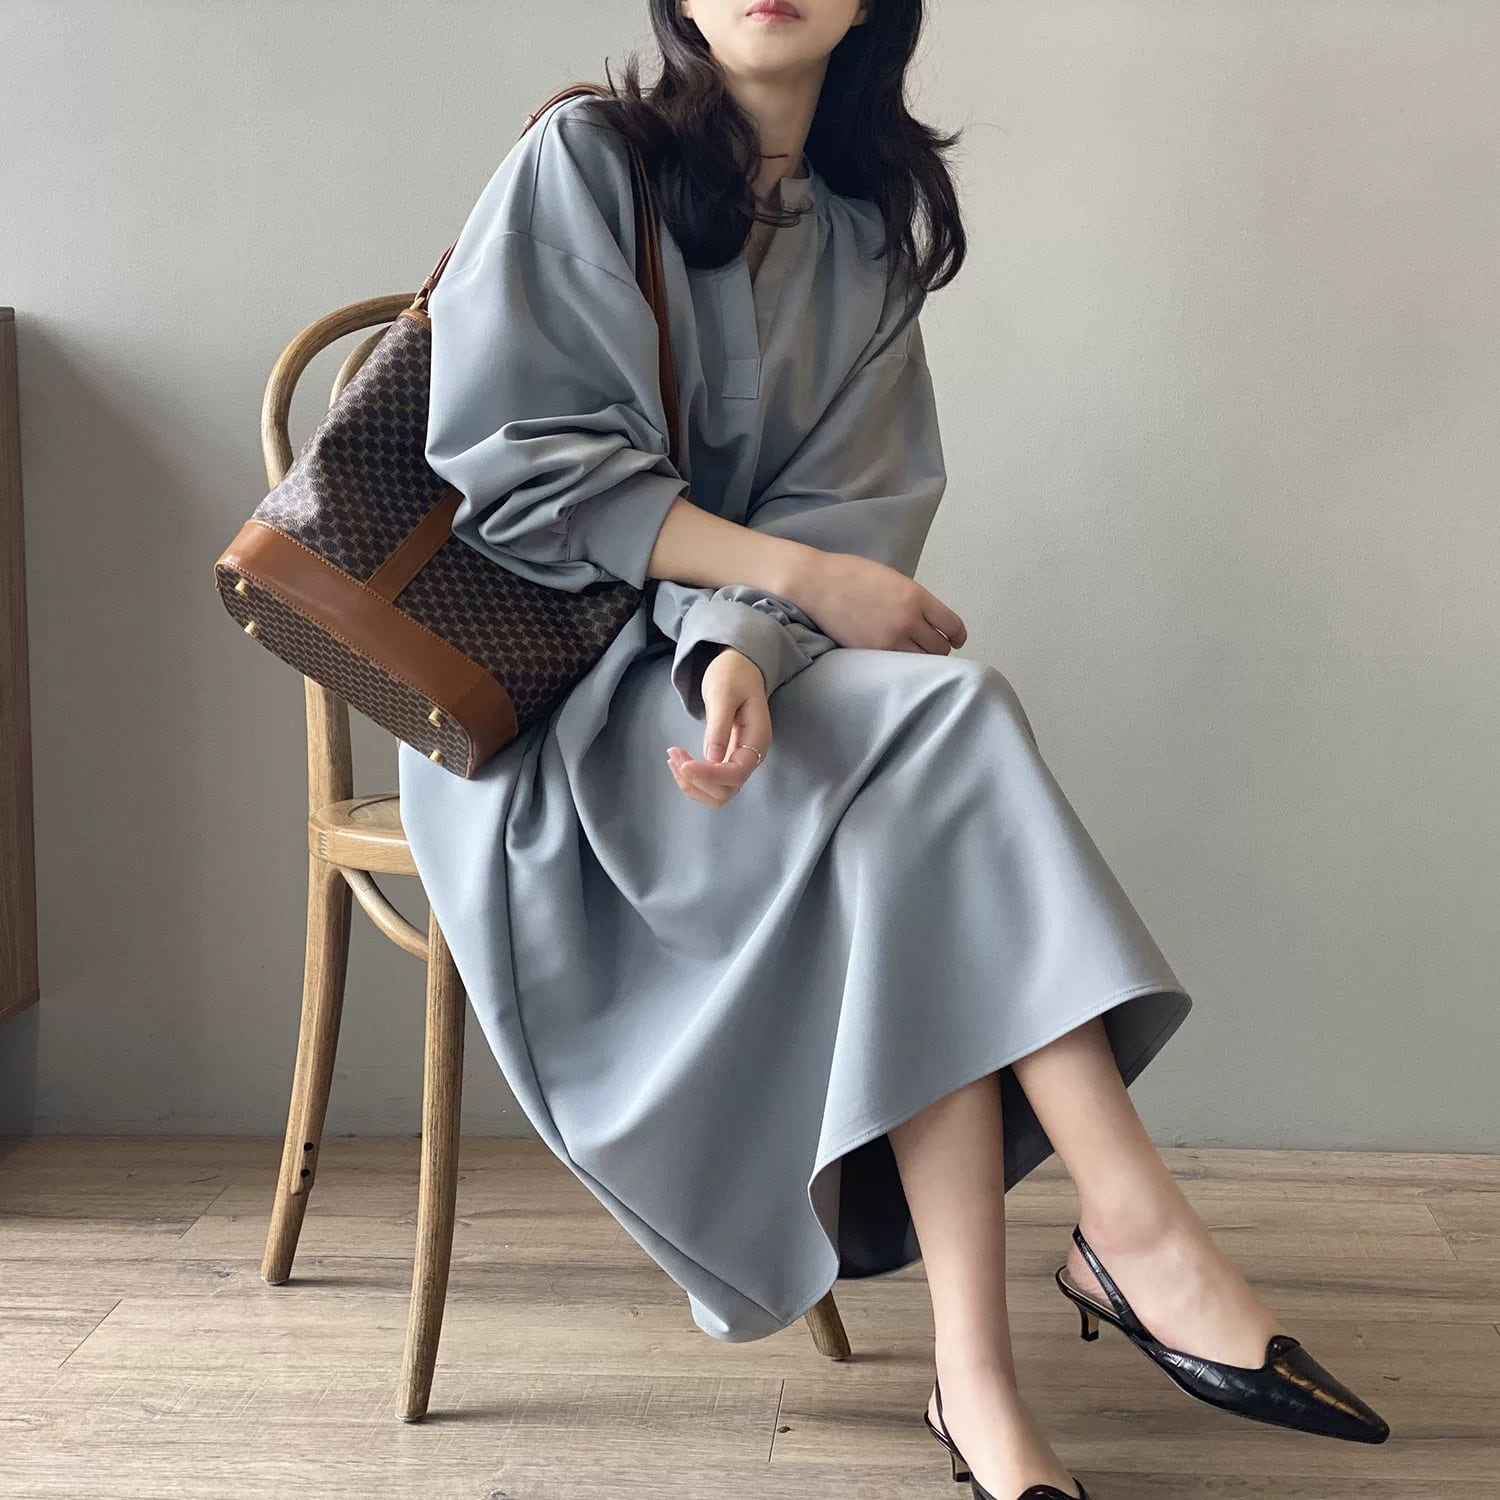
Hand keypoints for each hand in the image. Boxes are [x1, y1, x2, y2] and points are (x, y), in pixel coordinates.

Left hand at [667, 647, 771, 806]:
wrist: (739, 667)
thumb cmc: (732, 675)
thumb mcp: (723, 694)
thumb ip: (719, 726)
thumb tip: (712, 758)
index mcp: (756, 740)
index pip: (735, 774)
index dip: (708, 775)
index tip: (683, 764)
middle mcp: (751, 756)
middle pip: (726, 790)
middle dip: (697, 781)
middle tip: (674, 754)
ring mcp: (739, 760)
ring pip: (717, 792)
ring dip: (691, 783)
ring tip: (673, 757)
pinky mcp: (727, 759)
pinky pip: (711, 782)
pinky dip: (692, 779)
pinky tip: (678, 760)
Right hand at [788, 549, 966, 653]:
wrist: (817, 585)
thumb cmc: (850, 575)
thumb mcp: (893, 579)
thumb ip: (913, 599)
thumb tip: (926, 619)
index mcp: (915, 596)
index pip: (951, 625)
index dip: (957, 635)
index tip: (956, 639)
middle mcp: (907, 621)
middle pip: (939, 648)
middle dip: (939, 648)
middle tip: (932, 647)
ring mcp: (888, 640)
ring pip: (921, 661)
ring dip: (921, 659)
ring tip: (914, 654)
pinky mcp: (871, 653)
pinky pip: (897, 666)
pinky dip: (901, 664)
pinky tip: (896, 658)